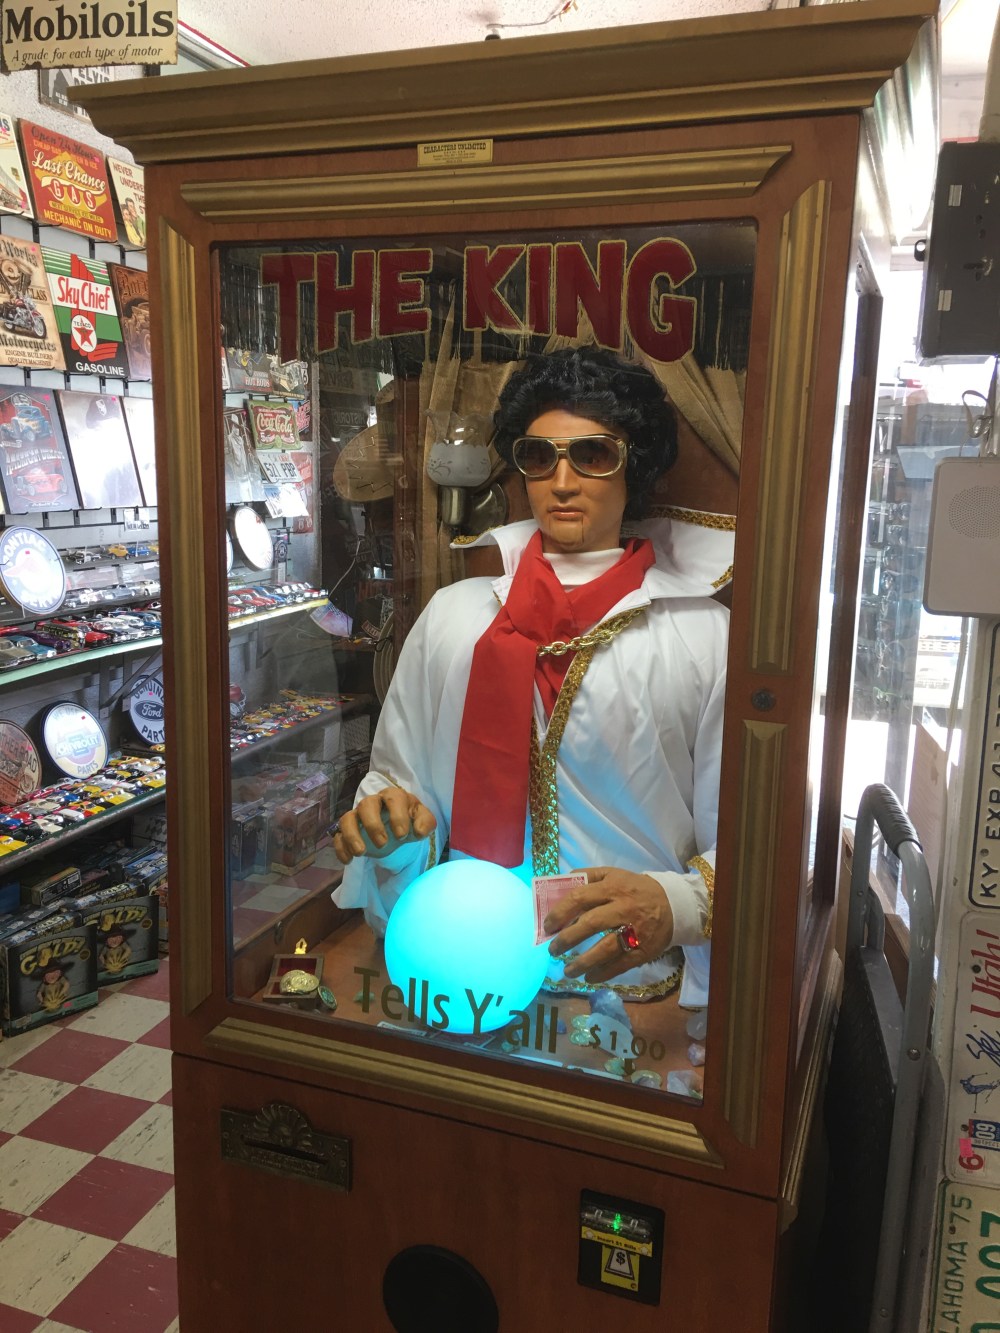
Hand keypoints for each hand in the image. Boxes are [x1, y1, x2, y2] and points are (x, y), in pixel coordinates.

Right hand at [333, 787, 435, 864]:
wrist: (396, 827)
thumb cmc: (408, 820)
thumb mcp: (421, 820)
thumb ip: (425, 822)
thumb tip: (419, 832)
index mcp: (393, 797)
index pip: (393, 798)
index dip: (397, 816)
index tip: (401, 836)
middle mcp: (373, 803)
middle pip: (367, 805)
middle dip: (373, 825)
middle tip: (383, 844)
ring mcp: (358, 816)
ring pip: (347, 818)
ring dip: (352, 835)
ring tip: (361, 853)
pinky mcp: (347, 830)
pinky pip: (338, 836)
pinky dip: (341, 848)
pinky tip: (349, 860)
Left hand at [545, 867, 673, 984]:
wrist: (674, 905)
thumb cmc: (635, 889)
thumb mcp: (613, 874)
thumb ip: (587, 876)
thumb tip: (559, 884)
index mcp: (612, 888)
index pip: (580, 898)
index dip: (560, 913)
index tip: (548, 926)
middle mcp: (622, 908)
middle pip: (590, 924)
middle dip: (567, 939)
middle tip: (553, 950)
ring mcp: (633, 931)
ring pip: (604, 949)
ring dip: (582, 963)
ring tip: (567, 971)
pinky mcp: (642, 950)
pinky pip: (620, 965)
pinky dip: (603, 973)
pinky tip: (589, 978)